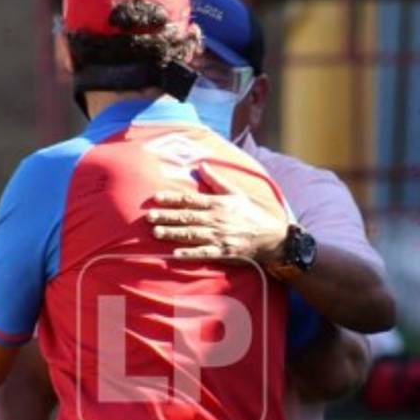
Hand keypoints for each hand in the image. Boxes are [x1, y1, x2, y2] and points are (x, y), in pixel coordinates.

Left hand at [146, 161, 288, 264]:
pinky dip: (190, 254)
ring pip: (192, 234)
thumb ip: (216, 180)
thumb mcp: (235, 192)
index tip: (155, 198)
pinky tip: (175, 254)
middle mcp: (216, 219)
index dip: (172, 198)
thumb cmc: (251, 212)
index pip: (190, 199)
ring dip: (173, 233)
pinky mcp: (224, 251)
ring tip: (156, 233)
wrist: (271, 235)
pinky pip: (204, 253)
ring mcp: (219, 236)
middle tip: (148, 217)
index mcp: (217, 203)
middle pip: (187, 217)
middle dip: (167, 217)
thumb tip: (201, 165)